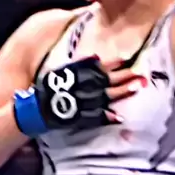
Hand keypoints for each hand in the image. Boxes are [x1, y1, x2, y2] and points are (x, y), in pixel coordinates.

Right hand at [14, 56, 142, 135]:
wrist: (34, 110)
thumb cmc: (46, 89)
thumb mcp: (61, 72)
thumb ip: (79, 65)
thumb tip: (97, 56)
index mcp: (76, 75)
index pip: (97, 67)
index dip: (112, 63)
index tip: (125, 58)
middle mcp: (81, 88)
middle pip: (107, 81)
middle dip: (125, 77)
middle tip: (141, 73)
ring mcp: (82, 103)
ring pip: (106, 97)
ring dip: (122, 92)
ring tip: (137, 87)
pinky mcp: (80, 118)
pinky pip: (96, 118)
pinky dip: (107, 117)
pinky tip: (120, 117)